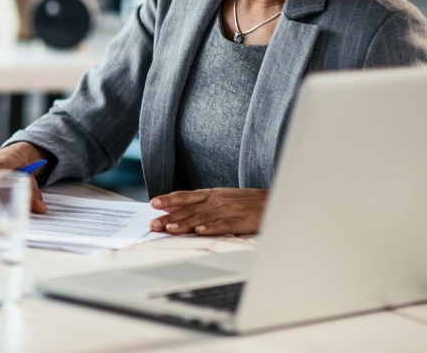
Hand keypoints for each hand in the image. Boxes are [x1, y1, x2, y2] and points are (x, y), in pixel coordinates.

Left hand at [149, 188, 267, 235]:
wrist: (274, 202)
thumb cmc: (245, 202)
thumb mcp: (220, 197)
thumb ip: (199, 203)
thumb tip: (175, 208)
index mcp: (211, 194)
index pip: (185, 196)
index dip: (168, 199)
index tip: (153, 204)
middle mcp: (216, 201)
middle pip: (189, 210)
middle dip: (169, 217)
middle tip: (153, 224)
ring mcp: (228, 210)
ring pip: (202, 218)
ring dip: (185, 224)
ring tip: (171, 230)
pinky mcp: (241, 221)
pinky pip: (224, 225)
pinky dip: (212, 228)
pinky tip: (201, 232)